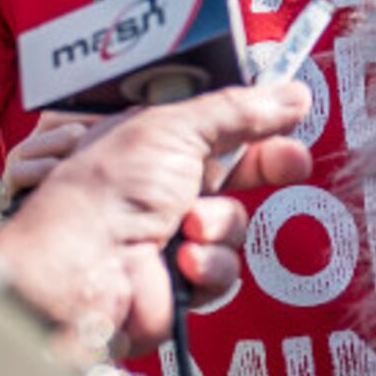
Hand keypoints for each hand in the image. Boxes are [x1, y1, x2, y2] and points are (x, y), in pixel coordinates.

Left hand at [0, 82, 315, 357]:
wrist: (81, 269)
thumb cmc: (104, 192)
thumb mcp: (174, 129)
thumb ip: (237, 111)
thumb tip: (289, 94)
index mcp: (157, 142)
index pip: (221, 124)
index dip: (258, 120)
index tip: (293, 116)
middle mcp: (166, 186)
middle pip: (238, 172)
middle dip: (264, 168)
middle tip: (291, 163)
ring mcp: (175, 234)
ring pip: (237, 224)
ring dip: (220, 224)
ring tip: (187, 226)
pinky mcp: (183, 280)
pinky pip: (226, 270)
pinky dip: (208, 266)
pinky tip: (181, 263)